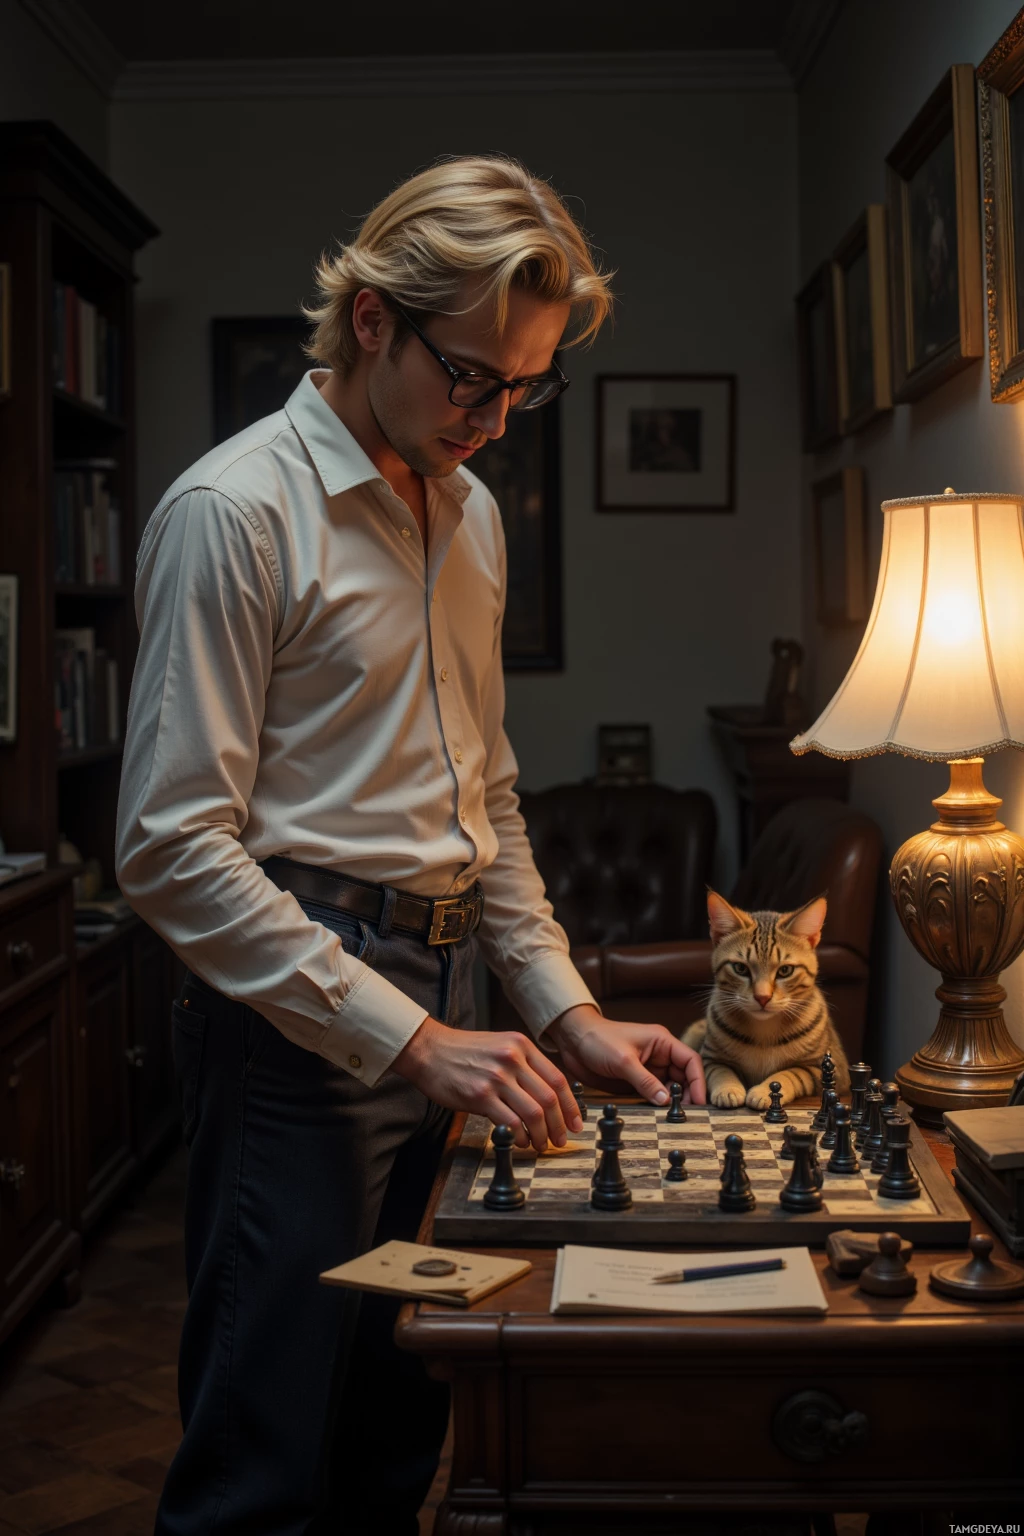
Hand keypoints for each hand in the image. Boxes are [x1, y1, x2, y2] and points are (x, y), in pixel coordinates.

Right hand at [391, 1016, 582, 1150]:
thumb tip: (546, 1097)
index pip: (558, 1079)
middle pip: (549, 1098)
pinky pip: (511, 1122)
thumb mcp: (500, 1045)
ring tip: (540, 1145)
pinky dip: (521, 1136)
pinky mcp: (480, 1095)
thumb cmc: (463, 1051)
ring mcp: (497, 1077)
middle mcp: (513, 1059)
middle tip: (560, 1140)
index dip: (571, 1106)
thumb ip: (523, 1066)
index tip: (576, 1123)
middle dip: (559, 1125)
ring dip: (541, 1135)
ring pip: (534, 1113)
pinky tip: (521, 1142)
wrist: (429, 1050)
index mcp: (522, 1046)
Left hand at [545, 1005, 706, 1105]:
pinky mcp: (636, 1081)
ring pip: (669, 1087)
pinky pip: (653, 1094)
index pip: (690, 1060)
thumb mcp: (623, 1060)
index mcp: (661, 1042)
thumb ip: (645, 1081)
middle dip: (687, 1094)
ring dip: (673, 1102)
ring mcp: (647, 1069)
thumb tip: (666, 1101)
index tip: (700, 1102)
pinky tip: (658, 1115)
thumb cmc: (598, 1039)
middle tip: (687, 1115)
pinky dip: (658, 1104)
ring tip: (675, 1118)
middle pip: (683, 1077)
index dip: (698, 1081)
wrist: (573, 1041)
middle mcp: (658, 1055)